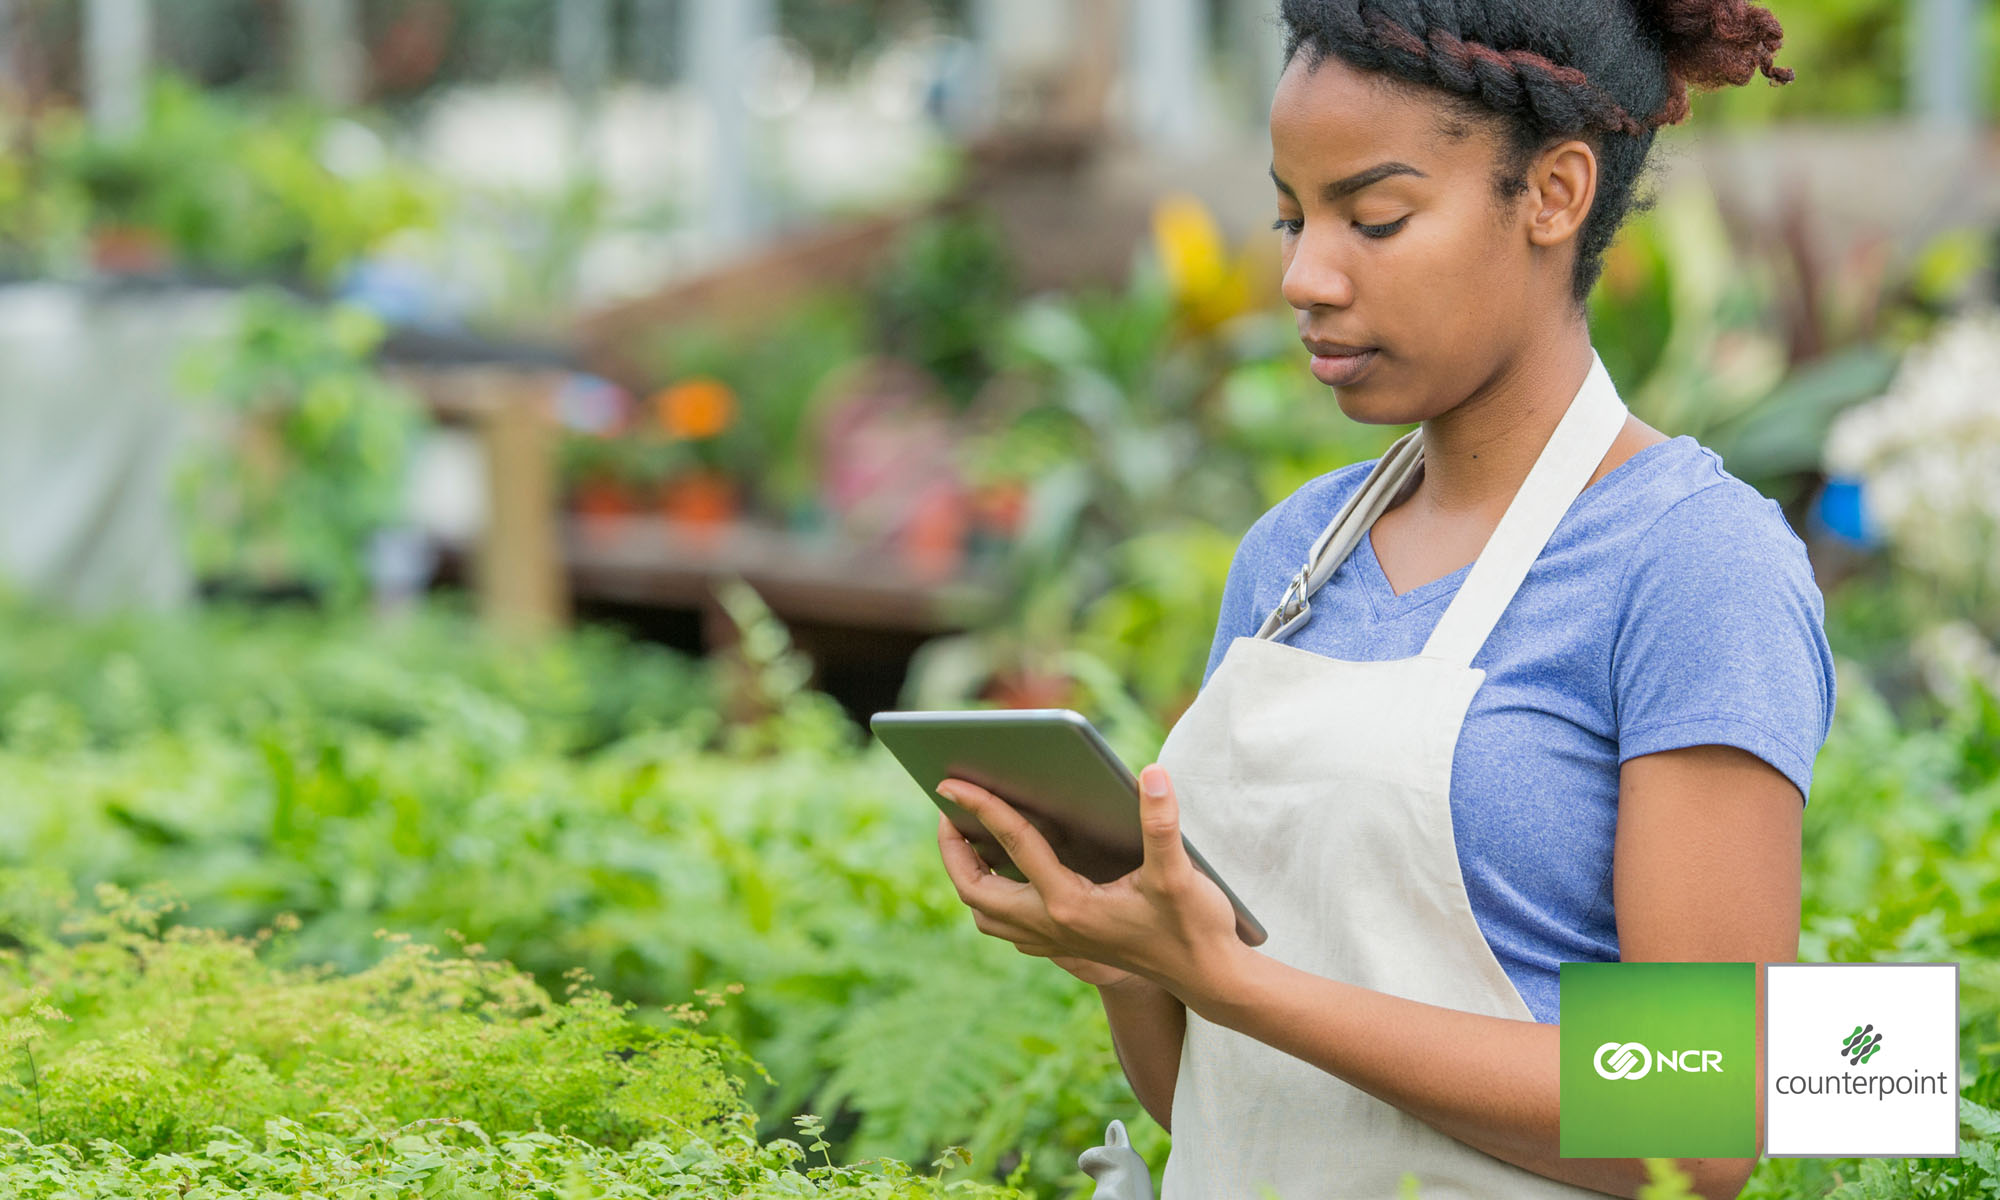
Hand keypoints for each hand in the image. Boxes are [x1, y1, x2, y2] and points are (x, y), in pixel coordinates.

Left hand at [933, 763, 1246, 1003]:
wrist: (1208, 979)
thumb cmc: (1194, 926)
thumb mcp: (1179, 872)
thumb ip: (1162, 824)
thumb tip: (1151, 775)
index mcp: (1070, 904)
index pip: (1013, 845)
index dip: (980, 808)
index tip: (951, 783)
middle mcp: (1053, 926)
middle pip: (975, 889)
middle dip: (953, 848)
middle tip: (948, 809)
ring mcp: (1055, 941)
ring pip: (986, 913)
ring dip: (969, 876)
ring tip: (968, 837)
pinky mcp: (1065, 947)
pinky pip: (1008, 925)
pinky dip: (994, 896)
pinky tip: (1007, 871)